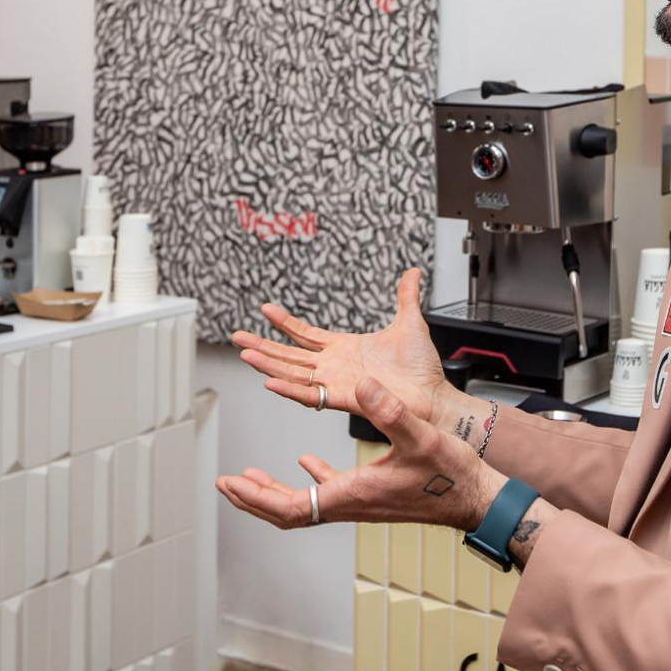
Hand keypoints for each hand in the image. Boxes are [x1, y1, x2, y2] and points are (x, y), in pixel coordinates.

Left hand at [215, 377, 507, 532]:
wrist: (478, 498)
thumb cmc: (451, 475)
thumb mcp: (420, 436)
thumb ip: (389, 409)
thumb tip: (360, 384)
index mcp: (354, 492)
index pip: (292, 507)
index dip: (258, 497)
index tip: (231, 483)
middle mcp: (352, 502)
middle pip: (290, 511)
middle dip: (253, 498)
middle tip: (225, 483)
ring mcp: (362, 500)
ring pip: (306, 504)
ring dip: (273, 492)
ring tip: (248, 477)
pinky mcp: (374, 492)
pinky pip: (330, 492)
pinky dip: (310, 480)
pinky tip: (306, 465)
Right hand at [232, 267, 453, 427]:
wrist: (433, 396)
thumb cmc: (422, 368)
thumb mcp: (410, 323)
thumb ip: (406, 297)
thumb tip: (412, 272)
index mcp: (345, 348)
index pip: (306, 334)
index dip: (286, 322)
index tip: (265, 309)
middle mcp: (335, 366)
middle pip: (290, 355)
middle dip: (263, 345)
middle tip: (236, 336)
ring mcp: (337, 383)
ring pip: (293, 374)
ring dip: (268, 365)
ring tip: (244, 354)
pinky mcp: (344, 399)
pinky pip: (311, 396)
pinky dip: (289, 390)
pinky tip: (269, 382)